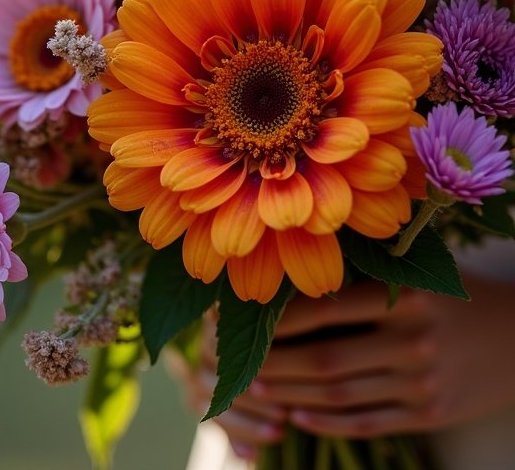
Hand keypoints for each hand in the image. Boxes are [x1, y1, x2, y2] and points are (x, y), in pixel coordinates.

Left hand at [178, 274, 514, 461]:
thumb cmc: (454, 295)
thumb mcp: (417, 273)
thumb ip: (364, 276)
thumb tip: (288, 282)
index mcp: (407, 295)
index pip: (326, 311)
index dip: (281, 321)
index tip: (249, 319)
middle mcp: (414, 340)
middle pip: (326, 360)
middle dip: (276, 365)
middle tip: (242, 364)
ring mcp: (422, 383)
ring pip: (339, 396)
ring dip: (292, 395)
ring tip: (260, 388)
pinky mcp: (429, 414)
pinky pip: (366, 423)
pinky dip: (328, 423)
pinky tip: (299, 415)